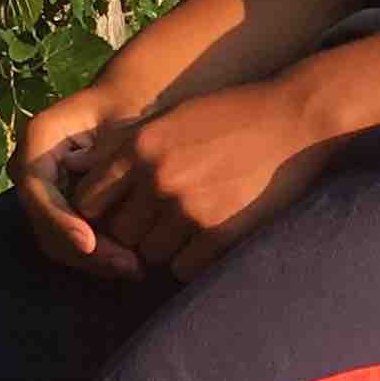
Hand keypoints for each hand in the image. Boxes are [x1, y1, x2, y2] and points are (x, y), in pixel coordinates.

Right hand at [12, 83, 147, 280]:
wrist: (129, 102)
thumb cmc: (130, 107)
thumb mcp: (122, 125)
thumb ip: (107, 159)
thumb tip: (91, 205)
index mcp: (36, 140)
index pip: (37, 193)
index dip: (61, 222)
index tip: (90, 244)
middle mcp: (28, 169)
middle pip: (45, 224)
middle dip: (85, 252)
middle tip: (126, 266)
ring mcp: (40, 192)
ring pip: (56, 240)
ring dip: (93, 260)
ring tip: (133, 268)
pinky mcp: (57, 209)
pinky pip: (69, 240)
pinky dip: (97, 255)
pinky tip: (128, 262)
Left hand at [65, 78, 339, 279]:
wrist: (295, 117)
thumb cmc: (235, 112)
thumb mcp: (175, 115)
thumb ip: (131, 145)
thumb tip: (84, 171)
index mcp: (141, 145)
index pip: (90, 200)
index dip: (103, 210)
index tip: (124, 209)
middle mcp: (157, 176)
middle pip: (120, 233)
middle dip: (136, 232)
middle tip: (161, 223)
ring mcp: (187, 206)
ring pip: (151, 255)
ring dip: (167, 247)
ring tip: (192, 228)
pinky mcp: (219, 231)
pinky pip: (184, 268)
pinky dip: (194, 259)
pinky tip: (212, 238)